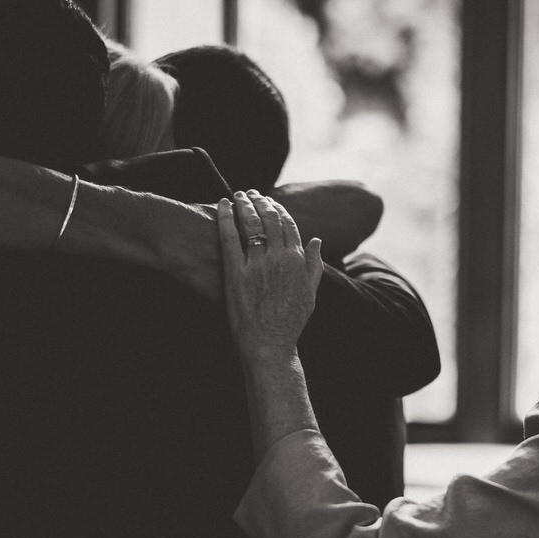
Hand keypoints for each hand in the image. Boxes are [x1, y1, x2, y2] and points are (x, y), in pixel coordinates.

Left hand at [218, 190, 322, 361]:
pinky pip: (230, 238)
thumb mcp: (311, 293)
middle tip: (250, 192)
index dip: (278, 209)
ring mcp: (257, 264)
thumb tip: (316, 240)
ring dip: (244, 204)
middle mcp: (278, 257)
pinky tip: (222, 205)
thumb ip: (314, 264)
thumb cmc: (291, 323)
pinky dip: (225, 218)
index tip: (270, 201)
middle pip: (269, 218)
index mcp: (297, 261)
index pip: (289, 224)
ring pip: (251, 223)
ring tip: (237, 194)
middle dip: (260, 201)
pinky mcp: (236, 273)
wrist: (270, 345)